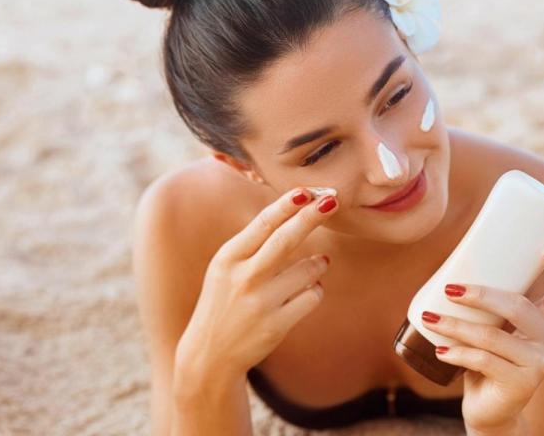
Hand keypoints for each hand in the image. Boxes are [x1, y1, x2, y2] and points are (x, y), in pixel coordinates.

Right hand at [174, 187, 338, 381]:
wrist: (210, 353)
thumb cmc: (224, 300)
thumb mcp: (225, 268)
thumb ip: (253, 243)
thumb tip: (295, 211)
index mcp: (228, 258)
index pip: (263, 224)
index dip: (287, 205)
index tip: (307, 190)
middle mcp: (243, 278)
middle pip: (286, 240)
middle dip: (311, 217)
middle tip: (333, 200)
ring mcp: (260, 303)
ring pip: (308, 270)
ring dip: (318, 264)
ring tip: (315, 265)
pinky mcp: (276, 325)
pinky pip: (313, 296)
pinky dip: (315, 290)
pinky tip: (305, 293)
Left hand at [420, 244, 543, 434]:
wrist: (491, 407)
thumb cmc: (491, 357)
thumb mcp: (496, 326)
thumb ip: (491, 304)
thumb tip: (453, 271)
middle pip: (518, 307)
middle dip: (480, 295)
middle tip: (450, 289)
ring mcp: (541, 364)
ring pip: (493, 335)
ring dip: (456, 326)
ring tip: (430, 318)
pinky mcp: (522, 385)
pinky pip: (483, 360)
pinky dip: (457, 353)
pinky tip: (440, 350)